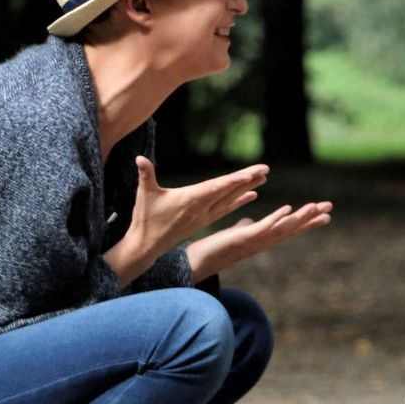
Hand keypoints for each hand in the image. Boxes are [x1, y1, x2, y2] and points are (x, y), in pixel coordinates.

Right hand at [104, 158, 267, 285]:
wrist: (147, 245)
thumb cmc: (145, 218)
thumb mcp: (144, 194)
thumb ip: (145, 175)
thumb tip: (139, 159)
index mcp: (190, 200)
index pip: (216, 187)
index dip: (234, 180)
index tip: (251, 173)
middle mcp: (201, 208)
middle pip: (229, 191)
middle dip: (247, 179)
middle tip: (265, 169)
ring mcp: (204, 216)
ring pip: (230, 200)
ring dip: (247, 188)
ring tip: (263, 178)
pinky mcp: (204, 220)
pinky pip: (226, 209)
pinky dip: (239, 201)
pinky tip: (252, 195)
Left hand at [186, 200, 333, 280]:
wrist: (196, 264)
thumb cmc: (214, 251)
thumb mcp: (232, 236)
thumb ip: (243, 228)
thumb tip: (248, 221)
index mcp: (261, 239)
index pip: (288, 228)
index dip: (306, 221)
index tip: (324, 214)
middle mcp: (262, 242)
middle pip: (292, 229)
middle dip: (311, 219)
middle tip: (330, 208)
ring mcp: (254, 241)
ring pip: (283, 228)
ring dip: (300, 218)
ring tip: (316, 207)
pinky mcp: (242, 238)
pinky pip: (263, 227)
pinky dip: (276, 219)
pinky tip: (288, 209)